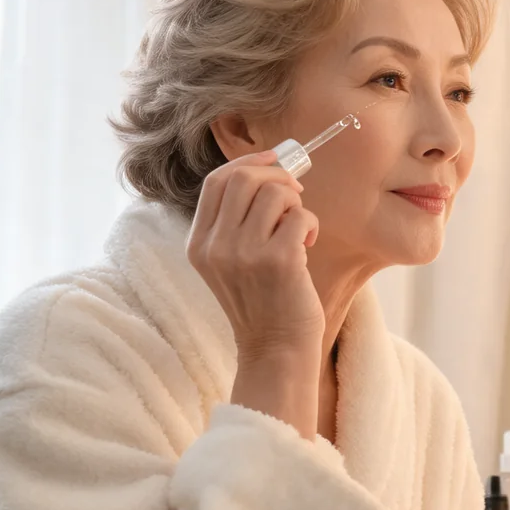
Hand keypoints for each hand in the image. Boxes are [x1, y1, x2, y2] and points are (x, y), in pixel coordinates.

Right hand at [188, 149, 323, 378]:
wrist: (275, 349)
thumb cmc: (264, 301)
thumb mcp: (233, 261)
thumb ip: (238, 220)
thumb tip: (272, 168)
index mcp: (199, 244)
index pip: (215, 182)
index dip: (247, 163)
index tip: (272, 160)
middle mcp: (216, 246)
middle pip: (243, 178)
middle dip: (277, 175)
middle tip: (295, 194)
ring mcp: (244, 253)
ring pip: (275, 192)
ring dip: (296, 204)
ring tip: (299, 230)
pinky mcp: (277, 261)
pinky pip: (299, 215)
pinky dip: (310, 224)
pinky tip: (307, 245)